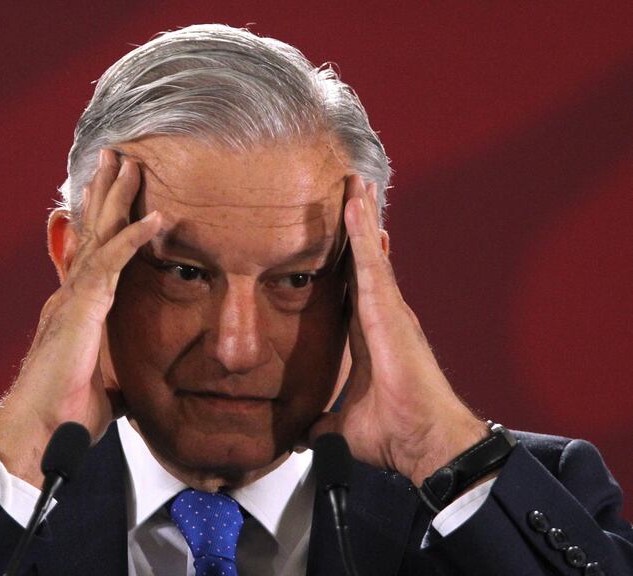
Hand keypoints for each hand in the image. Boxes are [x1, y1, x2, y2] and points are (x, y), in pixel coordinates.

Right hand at [0, 149, 161, 486]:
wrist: (40, 434)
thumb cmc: (67, 414)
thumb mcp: (106, 389)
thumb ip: (118, 376)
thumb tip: (133, 387)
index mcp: (77, 310)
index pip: (95, 256)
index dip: (105, 224)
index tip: (116, 196)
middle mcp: (71, 296)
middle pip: (92, 233)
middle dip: (105, 194)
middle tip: (117, 158)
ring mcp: (73, 299)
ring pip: (98, 236)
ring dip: (115, 198)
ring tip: (128, 162)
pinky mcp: (81, 310)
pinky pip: (111, 264)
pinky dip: (134, 238)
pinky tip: (157, 218)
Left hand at [307, 175, 488, 486]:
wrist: (423, 442)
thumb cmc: (394, 431)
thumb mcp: (342, 424)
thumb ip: (322, 422)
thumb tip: (303, 434)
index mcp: (369, 334)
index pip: (353, 286)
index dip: (346, 258)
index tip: (339, 232)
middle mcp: (383, 315)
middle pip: (365, 260)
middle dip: (358, 224)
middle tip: (351, 189)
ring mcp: (389, 310)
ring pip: (369, 254)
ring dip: (361, 217)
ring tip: (354, 183)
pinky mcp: (391, 312)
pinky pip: (371, 265)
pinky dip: (361, 235)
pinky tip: (354, 207)